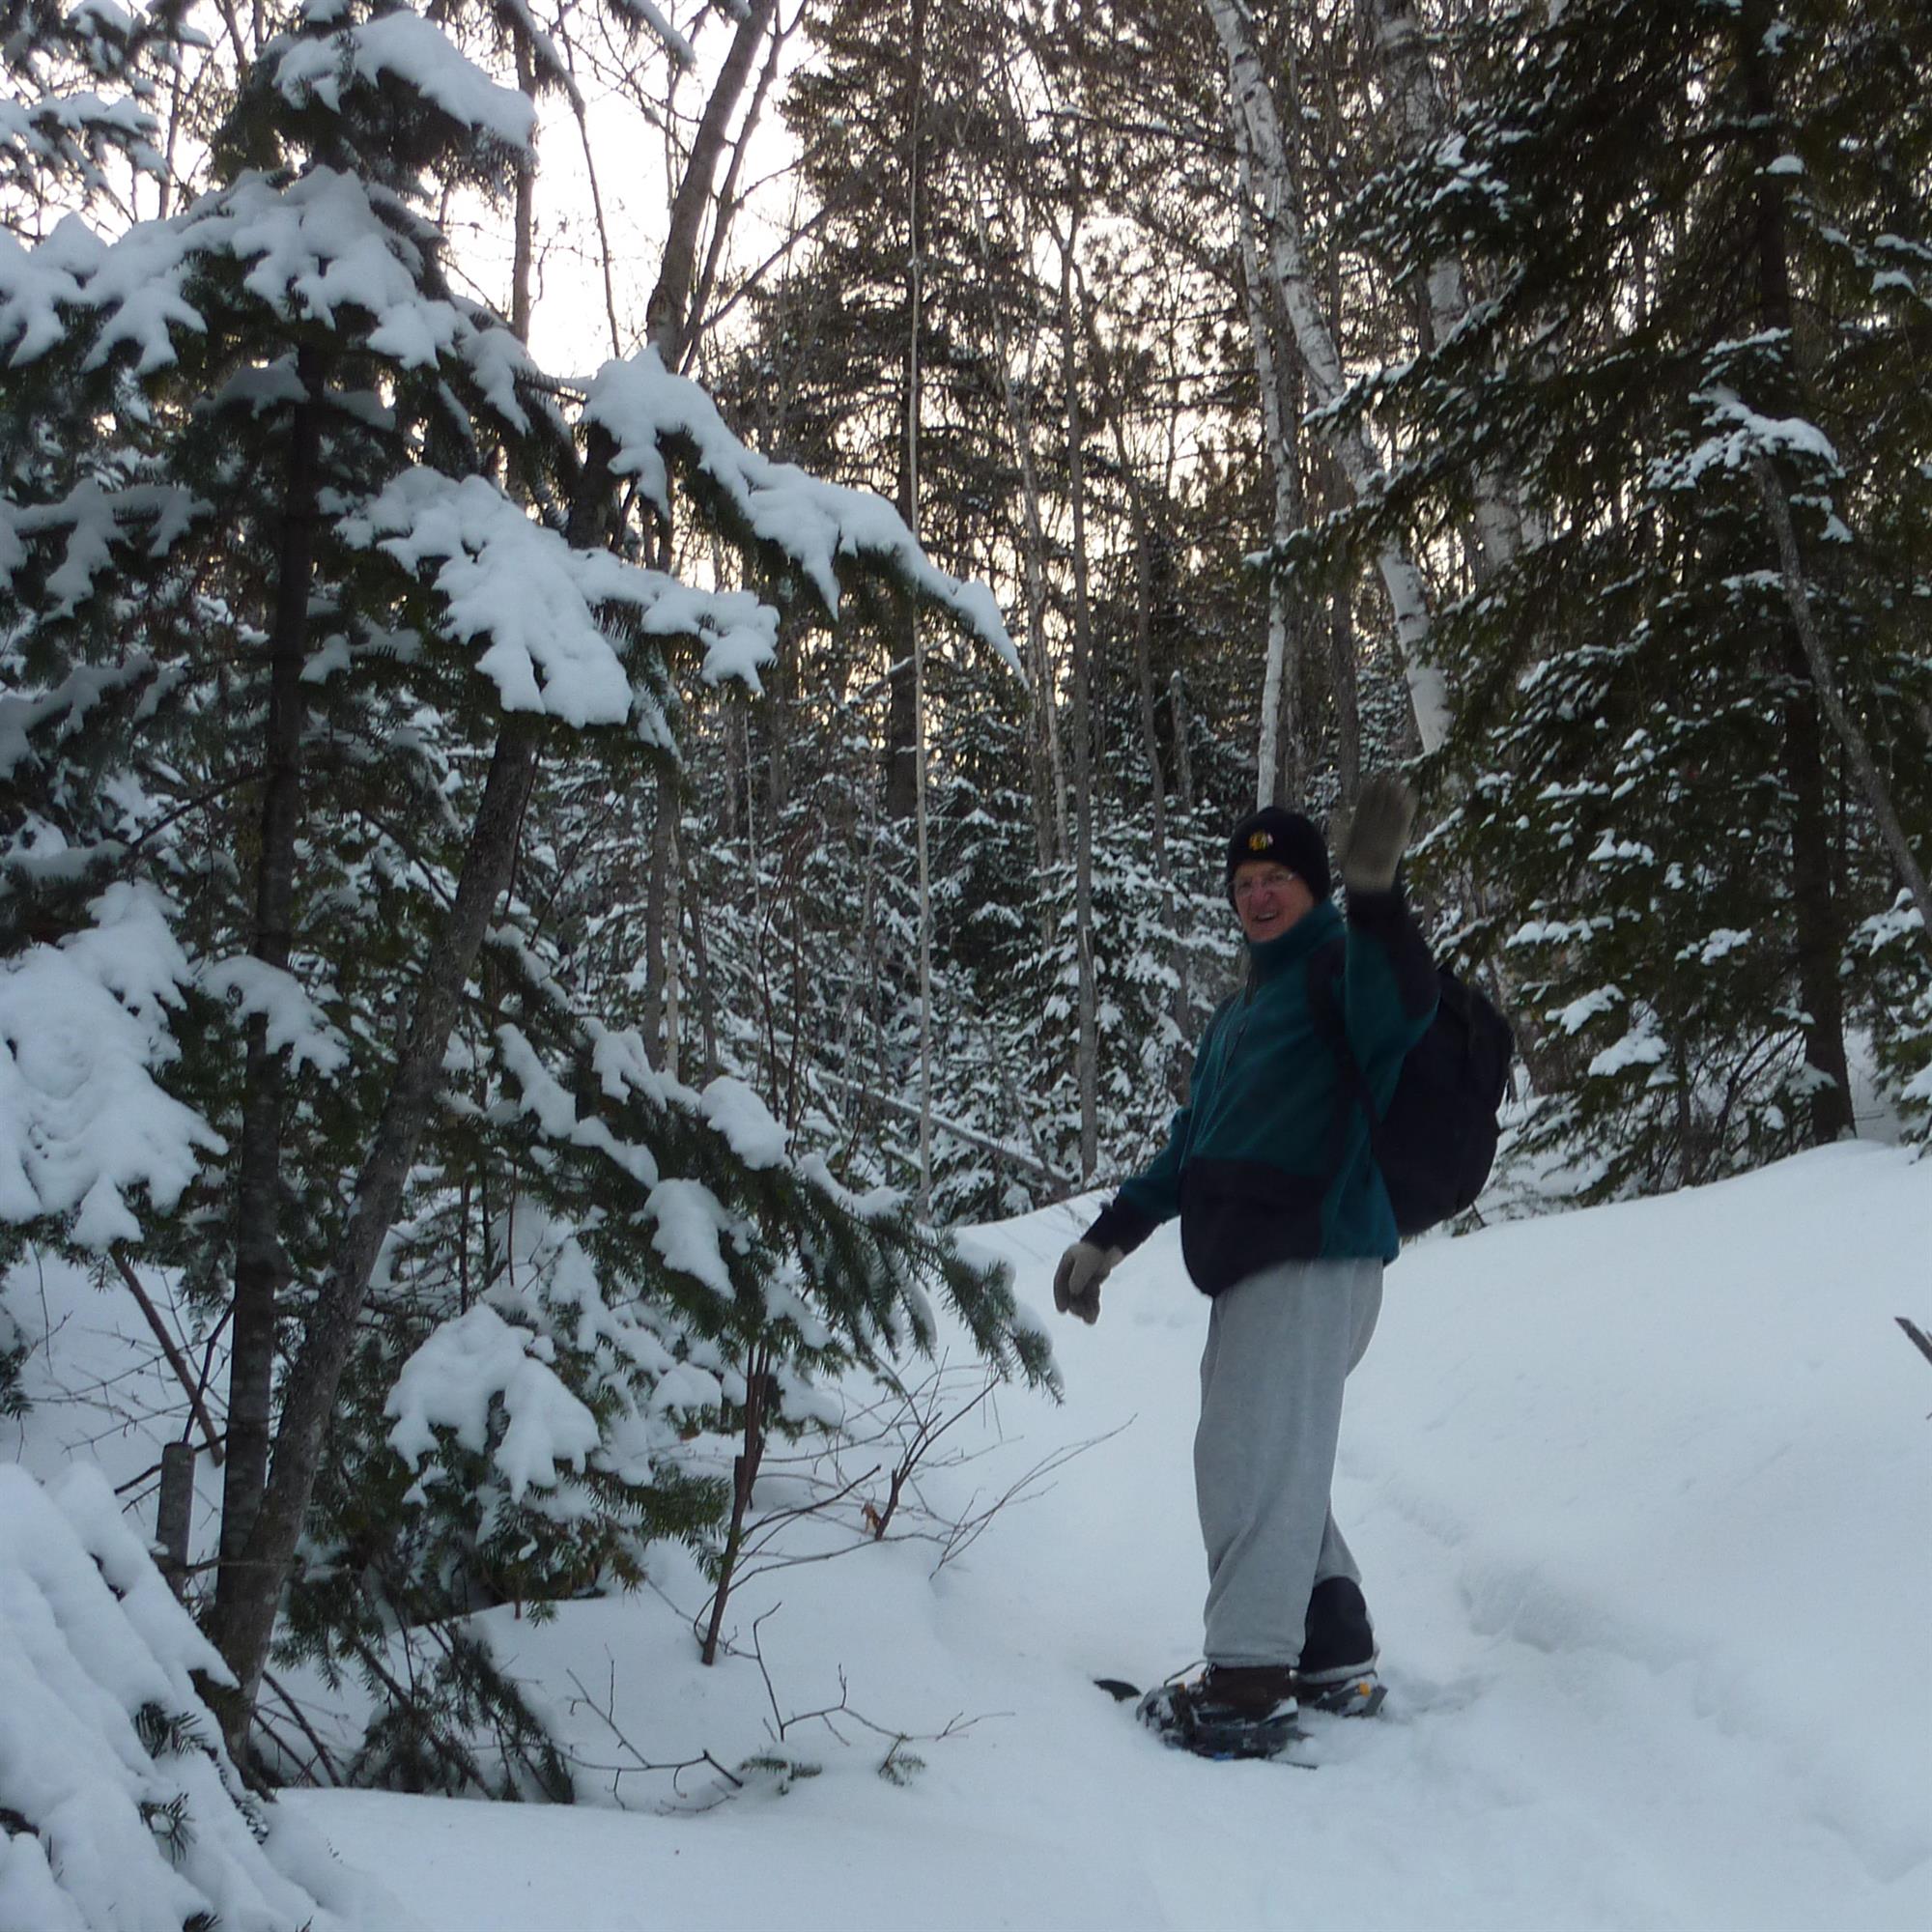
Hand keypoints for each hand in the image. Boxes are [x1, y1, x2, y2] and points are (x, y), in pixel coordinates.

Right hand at [1053, 1241, 1121, 1323]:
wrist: (1114, 1245)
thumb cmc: (1097, 1251)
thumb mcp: (1085, 1262)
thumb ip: (1078, 1276)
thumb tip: (1072, 1291)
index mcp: (1066, 1264)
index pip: (1059, 1283)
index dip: (1060, 1297)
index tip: (1062, 1310)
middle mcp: (1073, 1272)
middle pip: (1071, 1293)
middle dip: (1075, 1305)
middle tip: (1080, 1315)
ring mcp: (1084, 1277)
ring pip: (1082, 1296)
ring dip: (1085, 1308)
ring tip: (1090, 1321)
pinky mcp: (1094, 1281)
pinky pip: (1091, 1296)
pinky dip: (1093, 1305)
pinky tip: (1094, 1315)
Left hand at [1333, 774, 1418, 892]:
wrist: (1364, 880)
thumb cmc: (1349, 863)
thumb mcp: (1341, 845)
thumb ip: (1340, 830)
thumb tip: (1337, 813)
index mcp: (1359, 823)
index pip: (1365, 804)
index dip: (1368, 792)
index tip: (1371, 780)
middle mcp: (1374, 824)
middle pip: (1379, 803)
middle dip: (1383, 790)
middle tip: (1387, 775)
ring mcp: (1386, 829)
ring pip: (1391, 809)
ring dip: (1396, 797)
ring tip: (1400, 783)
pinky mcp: (1398, 837)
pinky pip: (1404, 821)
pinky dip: (1407, 809)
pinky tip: (1411, 796)